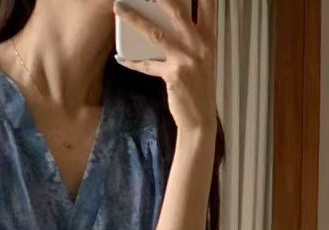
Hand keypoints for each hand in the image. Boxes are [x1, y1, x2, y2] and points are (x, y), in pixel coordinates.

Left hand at [113, 0, 218, 139]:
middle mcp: (200, 44)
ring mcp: (186, 59)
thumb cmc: (199, 87)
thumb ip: (193, 37)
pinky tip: (120, 57)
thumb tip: (172, 19)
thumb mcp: (203, 57)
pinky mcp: (173, 75)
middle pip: (177, 11)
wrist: (200, 119)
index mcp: (209, 37)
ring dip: (135, 19)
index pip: (208, 4)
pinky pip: (147, 64)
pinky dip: (132, 61)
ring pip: (156, 33)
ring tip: (119, 9)